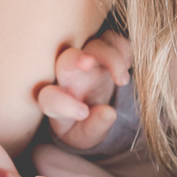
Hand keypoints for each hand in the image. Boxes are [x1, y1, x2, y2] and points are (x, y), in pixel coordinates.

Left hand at [35, 30, 132, 149]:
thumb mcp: (85, 137)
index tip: (83, 113)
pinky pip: (111, 39)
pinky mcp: (103, 52)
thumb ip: (94, 127)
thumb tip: (108, 112)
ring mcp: (86, 60)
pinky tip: (127, 65)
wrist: (90, 112)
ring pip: (93, 45)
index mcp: (54, 101)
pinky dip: (122, 48)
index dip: (64, 103)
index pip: (50, 98)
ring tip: (122, 80)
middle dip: (76, 58)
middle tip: (88, 63)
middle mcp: (66, 76)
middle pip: (67, 59)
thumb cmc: (81, 126)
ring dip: (110, 57)